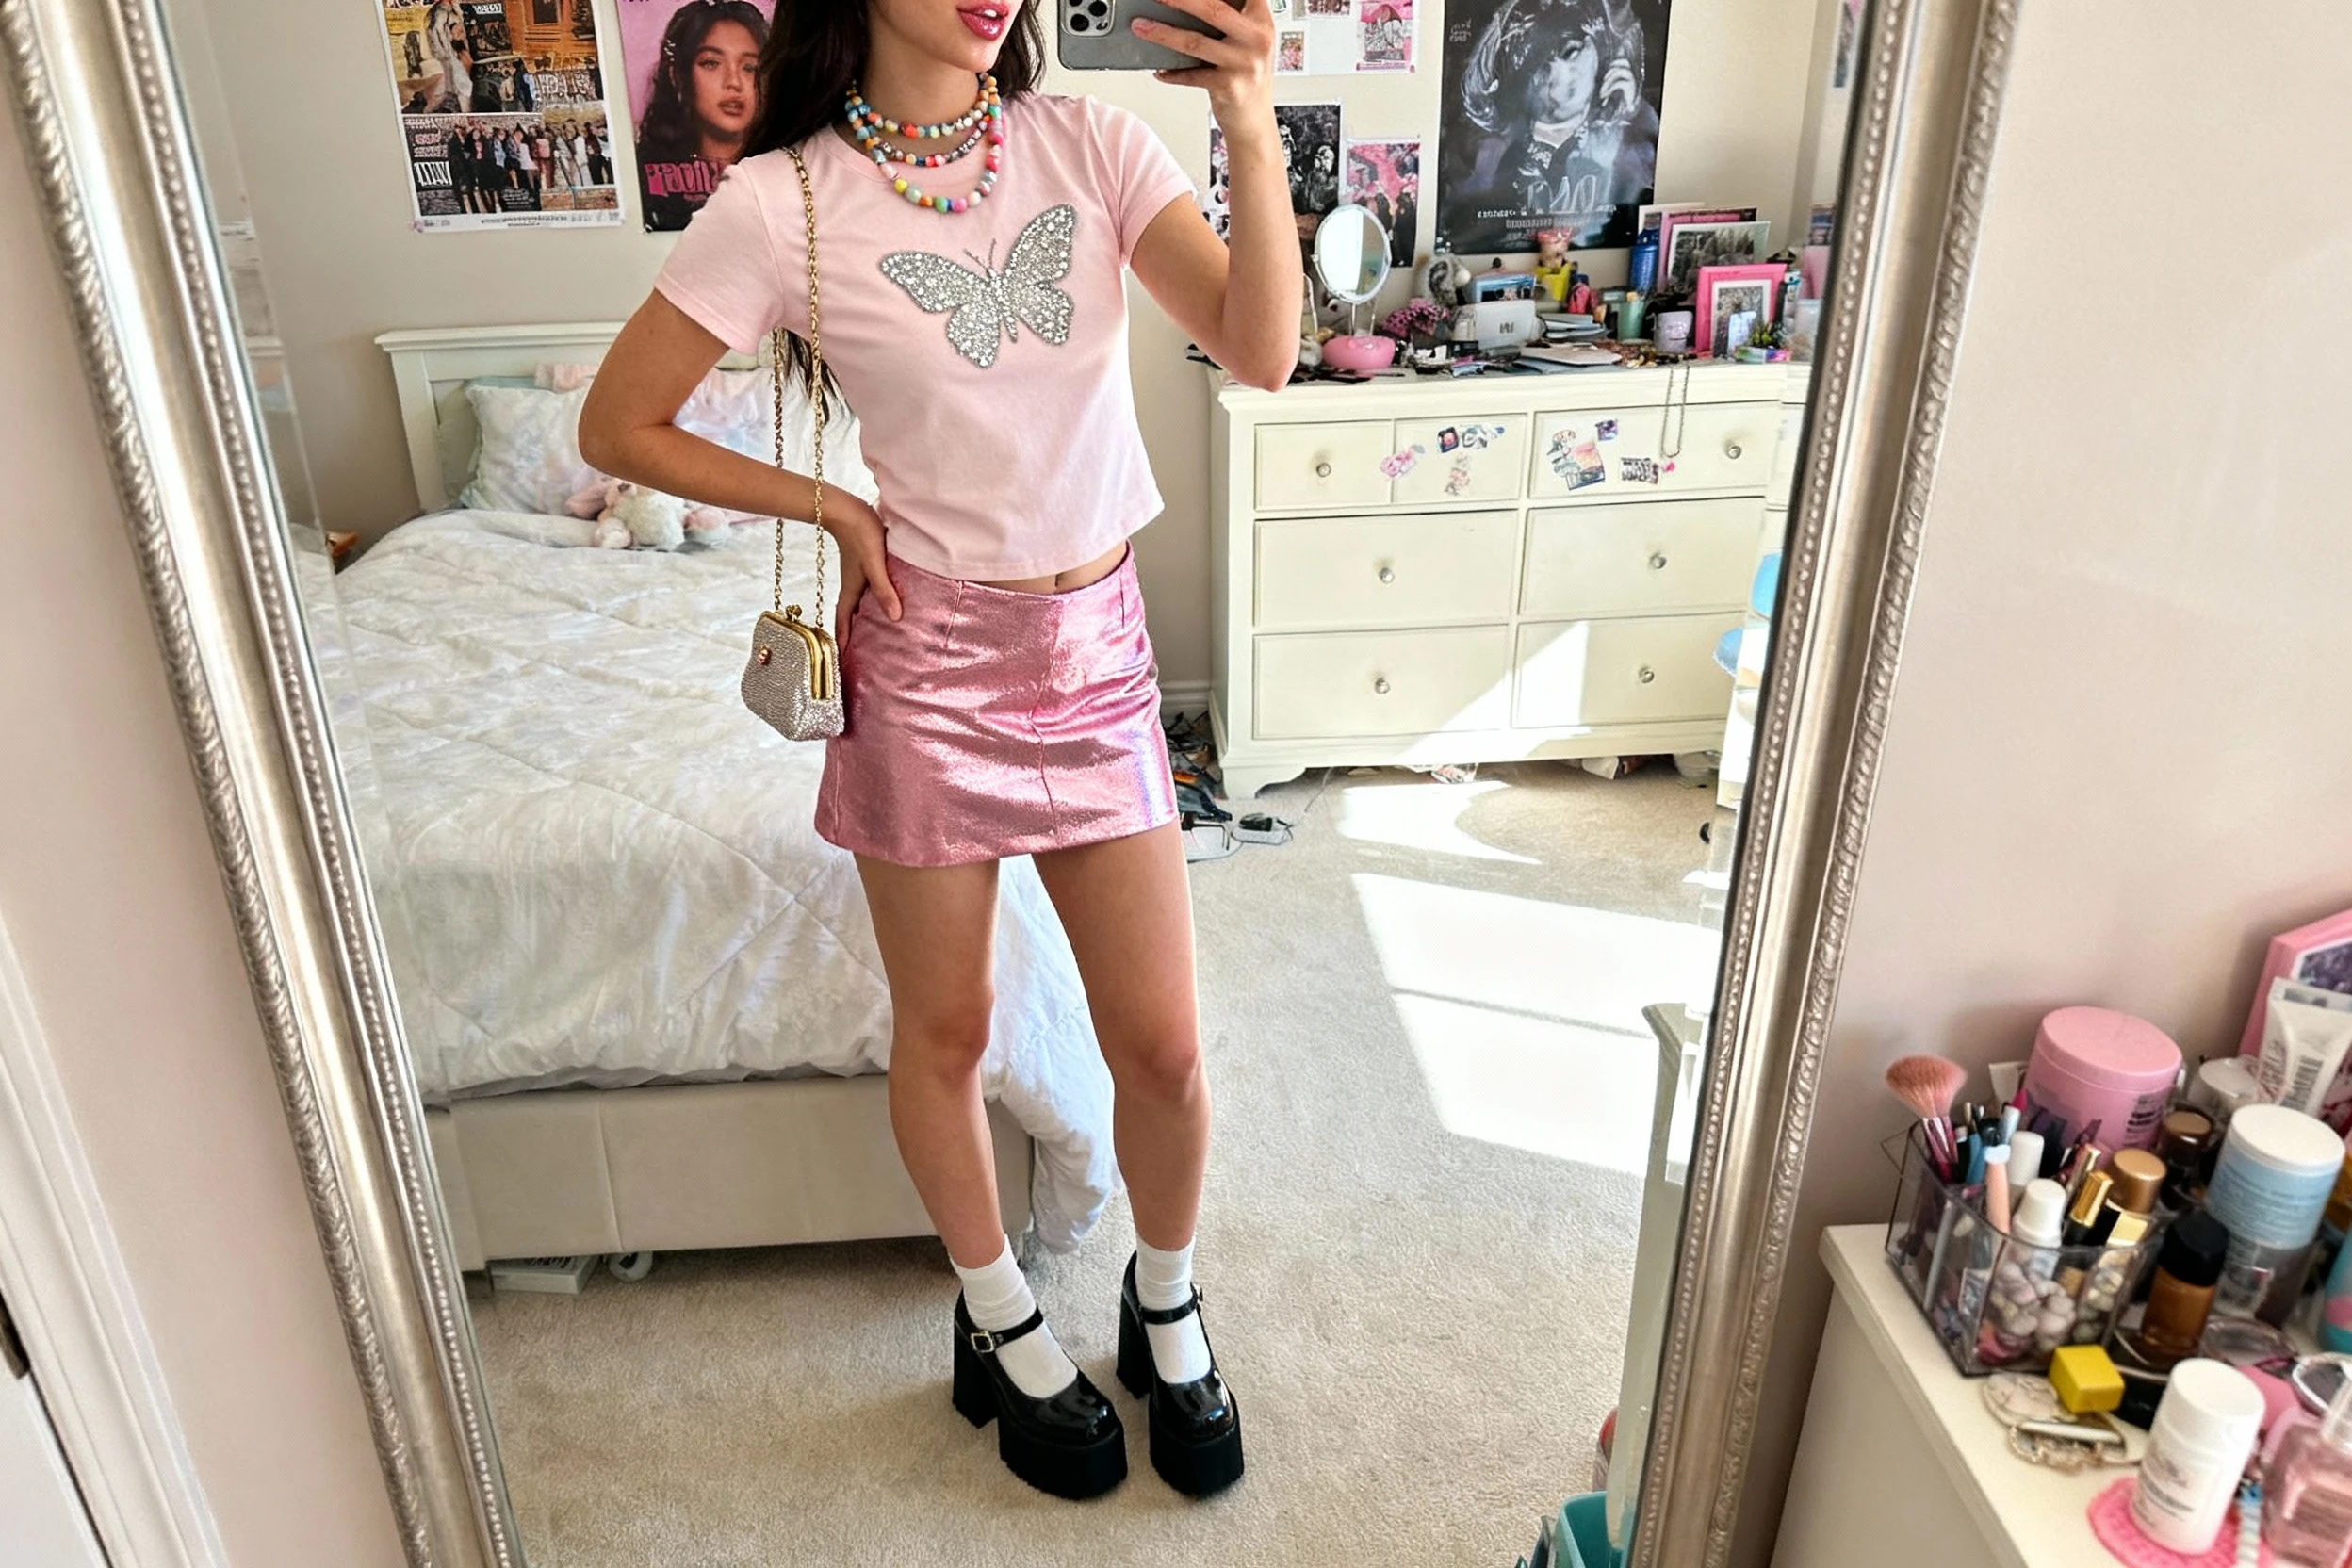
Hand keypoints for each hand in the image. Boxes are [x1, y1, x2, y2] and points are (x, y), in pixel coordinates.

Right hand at [823, 491, 898, 645]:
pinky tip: (883, 599)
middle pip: (850, 614)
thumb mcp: (875, 564)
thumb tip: (894, 617)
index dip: (843, 638)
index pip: (844, 620)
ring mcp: (857, 574)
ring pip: (859, 602)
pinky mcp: (864, 564)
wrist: (847, 509)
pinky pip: (867, 589)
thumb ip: (884, 590)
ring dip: (862, 616)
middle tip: (858, 649)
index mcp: (851, 589)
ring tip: (872, 630)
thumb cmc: (860, 534)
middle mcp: (852, 585)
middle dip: (852, 632)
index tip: (842, 656)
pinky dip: (871, 599)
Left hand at [1137, 0, 1273, 123]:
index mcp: (1261, 19)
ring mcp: (1243, 63)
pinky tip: (1159, 69)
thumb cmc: (1246, 73)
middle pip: (1213, 9)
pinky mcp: (1228, 87)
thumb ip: (1227, 17)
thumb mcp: (1247, 39)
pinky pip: (1191, 75)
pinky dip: (1171, 72)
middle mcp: (1257, 38)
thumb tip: (1183, 4)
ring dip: (1162, 33)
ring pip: (1195, 42)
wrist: (1255, 120)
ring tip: (1140, 26)